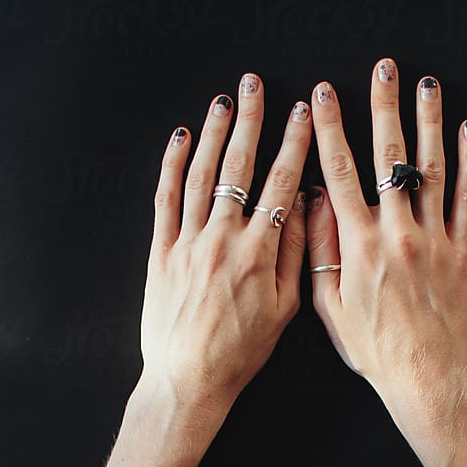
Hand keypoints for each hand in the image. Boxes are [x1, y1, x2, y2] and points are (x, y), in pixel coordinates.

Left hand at [139, 73, 311, 415]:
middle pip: (239, 167)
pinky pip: (165, 198)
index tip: (303, 112)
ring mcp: (187, 243)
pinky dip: (172, 164)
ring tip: (224, 103)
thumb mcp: (285, 311)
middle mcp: (222, 239)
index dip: (294, 143)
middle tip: (255, 85)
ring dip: (214, 134)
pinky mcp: (159, 253)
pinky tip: (180, 139)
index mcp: (259, 253)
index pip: (281, 184)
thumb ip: (298, 255)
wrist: (188, 381)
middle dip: (251, 121)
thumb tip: (306, 208)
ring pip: (201, 174)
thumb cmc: (239, 354)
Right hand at [305, 61, 466, 437]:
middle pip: (388, 157)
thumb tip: (312, 204)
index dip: (329, 128)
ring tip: (425, 84)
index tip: (322, 95)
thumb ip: (319, 252)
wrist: (424, 376)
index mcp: (359, 245)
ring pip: (430, 168)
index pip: (340, 173)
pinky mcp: (462, 251)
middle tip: (382, 68)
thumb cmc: (373, 350)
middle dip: (382, 107)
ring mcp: (434, 239)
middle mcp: (397, 232)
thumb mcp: (329, 307)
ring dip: (427, 121)